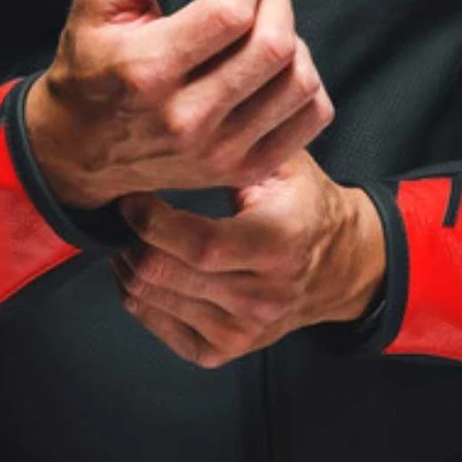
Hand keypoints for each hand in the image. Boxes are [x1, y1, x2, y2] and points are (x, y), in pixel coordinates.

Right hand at [25, 0, 333, 207]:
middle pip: (273, 47)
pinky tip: (275, 67)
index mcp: (148, 70)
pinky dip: (307, 83)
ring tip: (263, 27)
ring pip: (299, 82)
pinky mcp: (241, 168)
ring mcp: (218, 150)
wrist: (78, 146)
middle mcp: (187, 118)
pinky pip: (310, 119)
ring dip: (292, 38)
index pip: (232, 13)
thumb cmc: (91, 61)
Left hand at [107, 150, 387, 368]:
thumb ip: (245, 139)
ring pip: (150, 298)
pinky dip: (136, 292)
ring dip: (124, 261)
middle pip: (162, 273)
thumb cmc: (304, 204)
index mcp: (278, 243)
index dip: (149, 219)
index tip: (130, 192)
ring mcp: (242, 330)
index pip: (197, 243)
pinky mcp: (224, 350)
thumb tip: (193, 110)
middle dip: (127, 237)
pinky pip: (155, 322)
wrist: (342, 266)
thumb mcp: (286, 164)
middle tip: (119, 210)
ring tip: (126, 232)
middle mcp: (261, 296)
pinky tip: (140, 262)